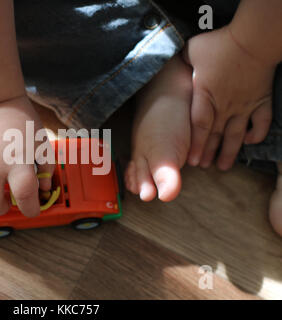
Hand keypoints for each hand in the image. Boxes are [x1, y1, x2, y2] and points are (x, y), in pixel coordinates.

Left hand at [184, 26, 274, 169]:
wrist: (254, 39)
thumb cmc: (220, 44)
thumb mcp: (191, 52)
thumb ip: (181, 62)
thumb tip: (172, 65)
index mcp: (205, 96)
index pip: (199, 127)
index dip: (195, 145)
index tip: (191, 161)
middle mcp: (225, 105)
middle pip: (215, 135)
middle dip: (208, 153)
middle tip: (203, 167)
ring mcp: (244, 105)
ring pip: (236, 135)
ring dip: (229, 152)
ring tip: (223, 166)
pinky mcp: (262, 100)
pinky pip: (261, 123)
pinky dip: (257, 134)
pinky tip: (250, 142)